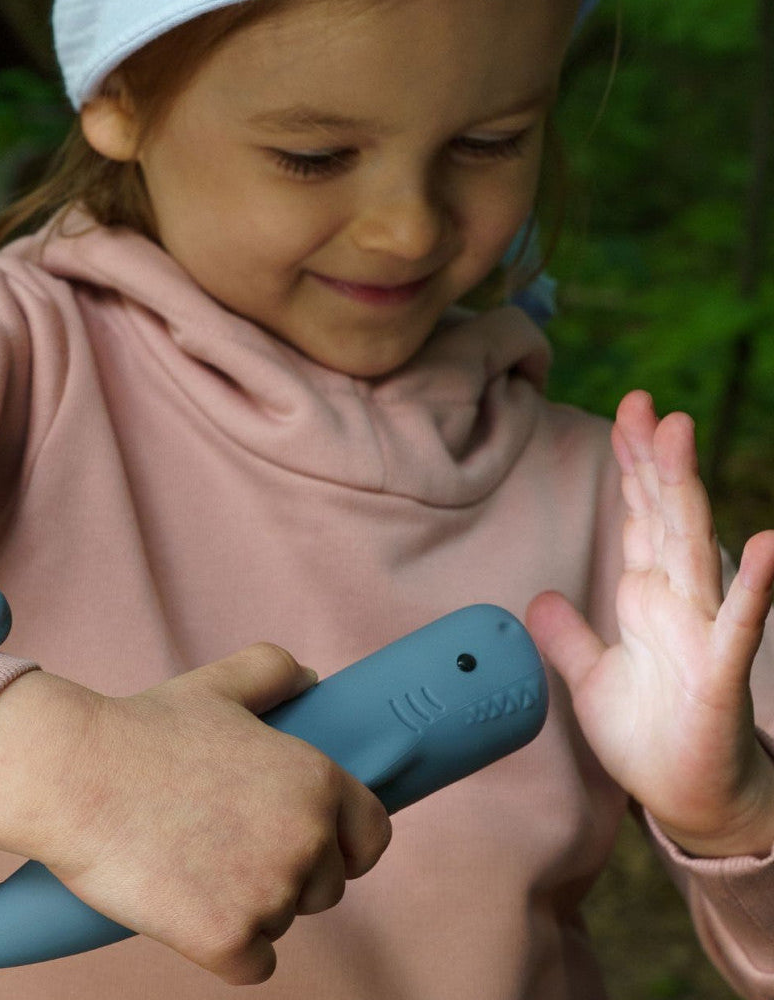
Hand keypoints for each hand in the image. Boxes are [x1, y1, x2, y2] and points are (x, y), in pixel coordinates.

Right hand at [0, 645, 390, 984]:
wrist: (76, 776)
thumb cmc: (146, 729)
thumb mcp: (221, 684)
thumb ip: (275, 671)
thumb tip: (311, 678)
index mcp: (317, 781)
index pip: (373, 837)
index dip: (345, 844)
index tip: (315, 846)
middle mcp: (307, 837)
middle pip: (327, 887)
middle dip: (288, 875)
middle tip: (229, 845)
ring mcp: (270, 892)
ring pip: (283, 923)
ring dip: (251, 908)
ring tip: (198, 863)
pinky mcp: (227, 938)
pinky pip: (253, 965)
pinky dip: (227, 948)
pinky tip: (193, 909)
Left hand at [527, 389, 773, 857]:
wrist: (687, 799)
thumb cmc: (648, 736)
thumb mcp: (590, 678)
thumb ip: (568, 635)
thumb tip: (540, 598)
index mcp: (646, 597)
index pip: (638, 517)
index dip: (630, 468)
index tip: (625, 415)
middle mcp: (676, 602)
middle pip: (662, 516)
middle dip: (651, 459)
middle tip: (642, 403)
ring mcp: (702, 633)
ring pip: (691, 547)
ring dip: (685, 491)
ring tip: (679, 435)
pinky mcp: (720, 675)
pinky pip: (738, 625)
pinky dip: (751, 586)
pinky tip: (764, 544)